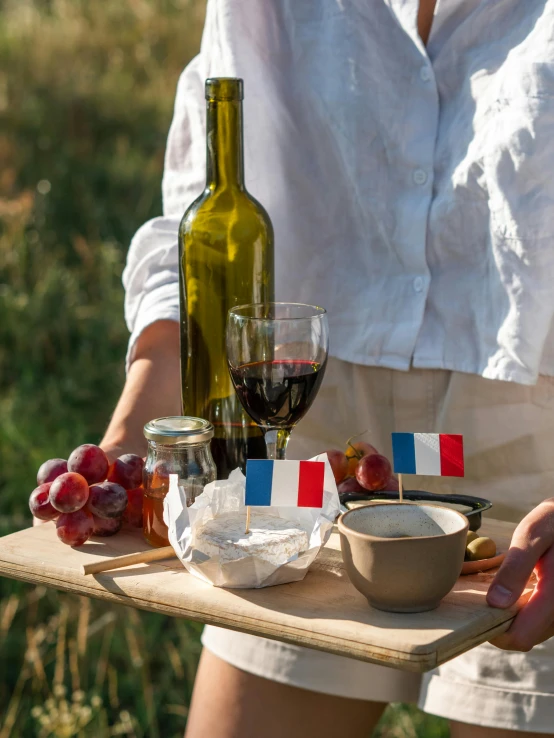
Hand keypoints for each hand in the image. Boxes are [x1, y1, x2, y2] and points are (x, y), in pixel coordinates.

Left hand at [487, 498, 553, 650]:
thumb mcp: (533, 535)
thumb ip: (516, 568)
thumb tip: (495, 603)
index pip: (521, 637)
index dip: (495, 632)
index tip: (475, 610)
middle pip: (524, 638)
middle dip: (501, 624)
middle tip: (482, 596)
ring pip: (533, 632)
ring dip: (513, 619)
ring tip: (497, 591)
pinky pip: (540, 621)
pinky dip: (524, 612)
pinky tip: (512, 590)